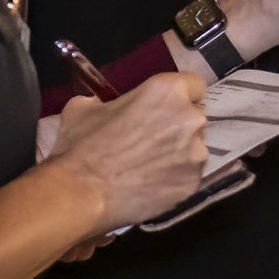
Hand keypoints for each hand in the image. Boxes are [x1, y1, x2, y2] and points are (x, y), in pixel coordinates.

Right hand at [44, 72, 209, 234]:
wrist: (82, 193)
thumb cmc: (83, 146)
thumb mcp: (84, 108)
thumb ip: (106, 101)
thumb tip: (103, 105)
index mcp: (167, 91)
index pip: (194, 85)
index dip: (181, 96)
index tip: (166, 107)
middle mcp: (190, 118)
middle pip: (194, 117)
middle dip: (177, 126)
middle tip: (151, 139)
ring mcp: (196, 153)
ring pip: (194, 148)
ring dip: (178, 153)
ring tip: (148, 166)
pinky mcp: (193, 183)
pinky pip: (188, 175)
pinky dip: (174, 178)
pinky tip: (151, 184)